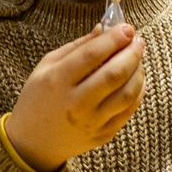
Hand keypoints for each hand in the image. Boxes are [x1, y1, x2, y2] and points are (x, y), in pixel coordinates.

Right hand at [4, 24, 145, 171]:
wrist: (33, 143)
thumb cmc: (37, 99)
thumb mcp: (46, 67)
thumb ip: (76, 47)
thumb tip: (104, 29)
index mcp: (58, 81)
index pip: (93, 54)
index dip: (114, 38)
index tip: (127, 28)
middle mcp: (76, 103)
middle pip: (115, 73)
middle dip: (132, 53)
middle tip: (138, 40)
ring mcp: (92, 122)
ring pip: (128, 93)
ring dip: (139, 72)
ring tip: (138, 59)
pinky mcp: (104, 135)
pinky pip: (129, 110)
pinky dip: (138, 92)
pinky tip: (137, 79)